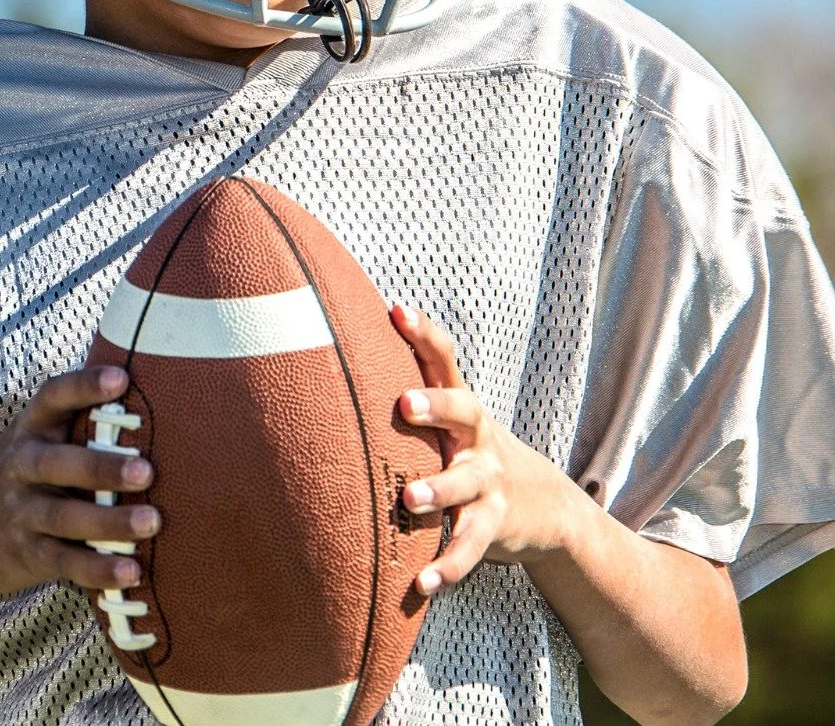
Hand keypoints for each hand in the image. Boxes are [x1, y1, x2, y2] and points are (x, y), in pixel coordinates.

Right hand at [0, 365, 158, 600]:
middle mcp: (22, 467)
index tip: (120, 378)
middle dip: (101, 466)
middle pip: (59, 464)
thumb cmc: (16, 473)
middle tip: (145, 470)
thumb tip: (154, 389)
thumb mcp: (32, 438)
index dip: (84, 386)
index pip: (53, 397)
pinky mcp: (26, 555)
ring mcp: (21, 513)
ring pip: (64, 518)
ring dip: (109, 522)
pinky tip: (131, 572)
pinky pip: (64, 562)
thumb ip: (77, 422)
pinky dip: (97, 570)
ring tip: (151, 522)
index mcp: (29, 429)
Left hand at [391, 304, 570, 594]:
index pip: (444, 359)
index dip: (423, 333)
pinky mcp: (494, 524)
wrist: (549, 506)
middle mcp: (477, 436)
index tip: (397, 310)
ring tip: (408, 500)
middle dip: (435, 405)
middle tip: (405, 403)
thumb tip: (346, 347)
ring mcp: (489, 480)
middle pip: (463, 410)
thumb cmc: (474, 451)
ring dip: (438, 490)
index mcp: (462, 406)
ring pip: (465, 483)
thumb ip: (416, 390)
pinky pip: (469, 547)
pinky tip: (420, 584)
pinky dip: (446, 567)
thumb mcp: (455, 420)